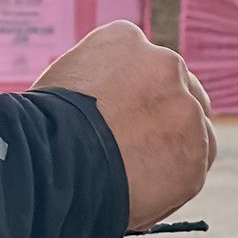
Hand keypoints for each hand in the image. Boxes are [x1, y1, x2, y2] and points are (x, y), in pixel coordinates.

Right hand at [39, 21, 214, 229]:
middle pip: (179, 90)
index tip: (121, 117)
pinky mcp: (198, 152)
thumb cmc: (39, 132)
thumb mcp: (59, 88)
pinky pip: (193, 170)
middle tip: (140, 148)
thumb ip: (93, 87)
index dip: (132, 94)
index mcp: (123, 40)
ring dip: (174, 150)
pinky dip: (173, 185)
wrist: (55, 165)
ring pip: (194, 130)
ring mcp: (186, 108)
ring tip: (137, 179)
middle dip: (164, 116)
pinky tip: (141, 197)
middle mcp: (164, 63)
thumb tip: (101, 110)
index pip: (141, 63)